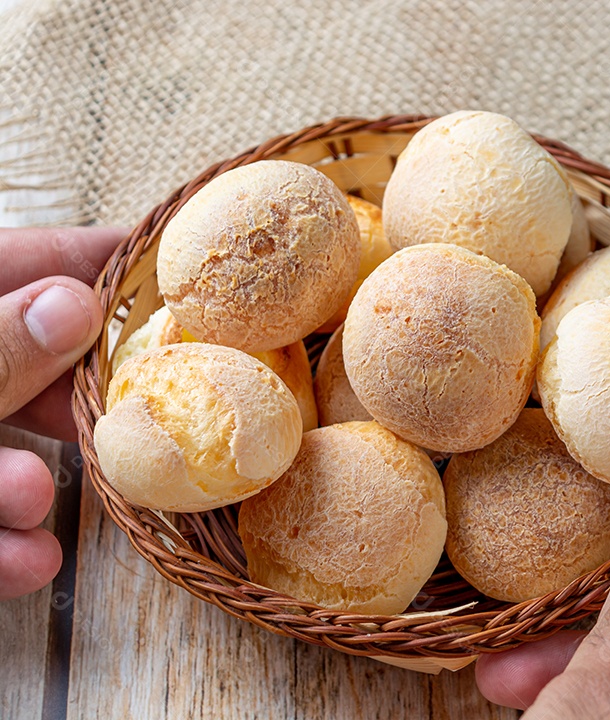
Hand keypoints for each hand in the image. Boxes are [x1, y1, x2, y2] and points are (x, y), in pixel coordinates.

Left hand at [0, 227, 125, 599]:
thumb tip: (76, 304)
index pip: (28, 261)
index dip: (107, 259)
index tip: (185, 268)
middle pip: (32, 360)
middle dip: (80, 398)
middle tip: (151, 408)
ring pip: (2, 450)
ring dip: (29, 486)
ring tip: (34, 503)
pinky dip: (4, 542)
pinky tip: (25, 561)